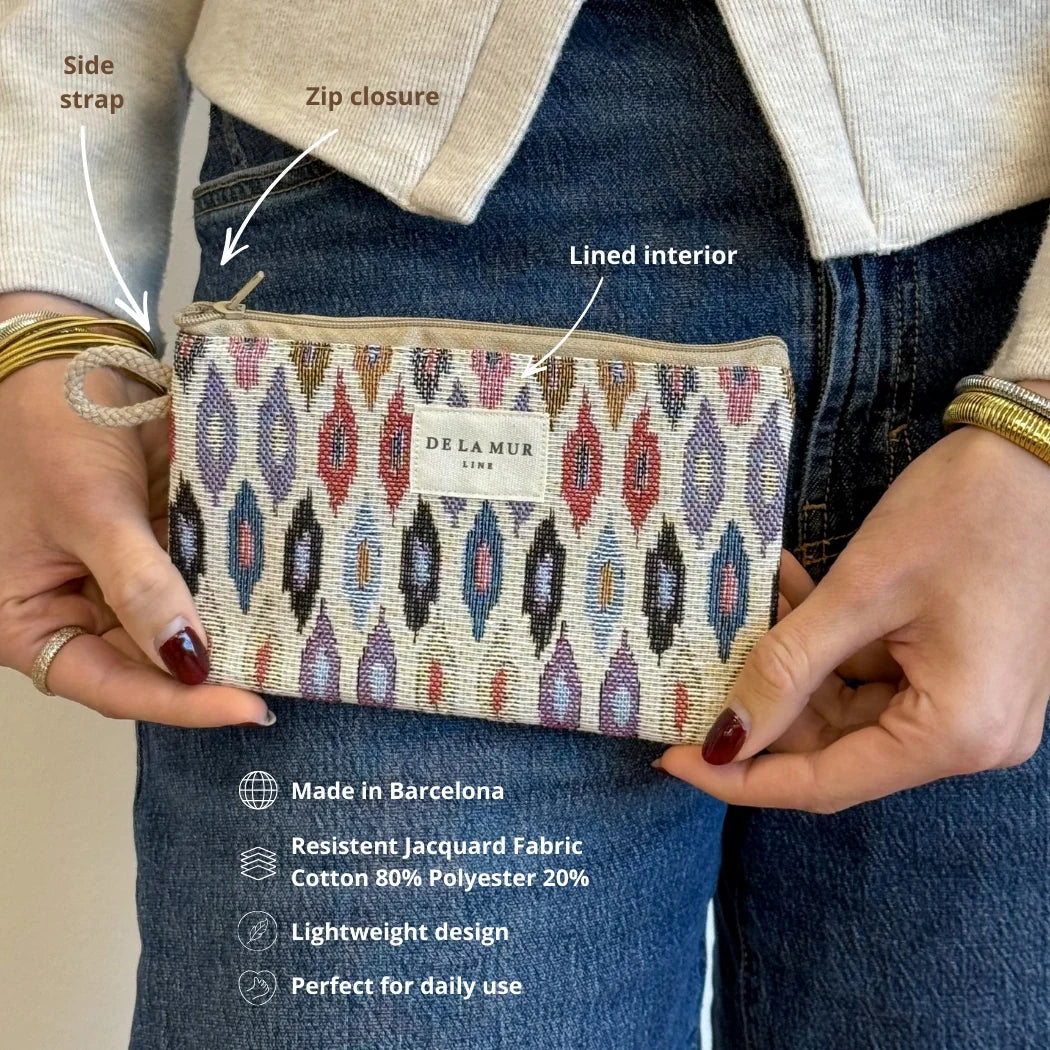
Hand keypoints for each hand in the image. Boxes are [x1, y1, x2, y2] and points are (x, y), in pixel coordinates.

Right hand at [0, 297, 271, 726]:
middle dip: (214, 669)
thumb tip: (189, 658)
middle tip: (284, 674)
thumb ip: (139, 585)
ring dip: (231, 629)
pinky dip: (232, 583)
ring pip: (182, 624)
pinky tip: (279, 589)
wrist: (66, 356)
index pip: (112, 686)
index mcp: (30, 621)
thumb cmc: (48, 429)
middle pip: (151, 664)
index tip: (247, 707)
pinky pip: (198, 578)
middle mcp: (75, 610)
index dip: (180, 702)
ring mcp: (119, 580)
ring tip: (294, 642)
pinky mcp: (155, 548)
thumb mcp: (90, 510)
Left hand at [656, 406, 1049, 810]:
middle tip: (702, 664)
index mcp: (956, 733)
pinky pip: (873, 675)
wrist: (1039, 454)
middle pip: (835, 745)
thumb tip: (724, 736)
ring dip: (792, 662)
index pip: (826, 783)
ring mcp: (967, 704)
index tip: (675, 757)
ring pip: (846, 708)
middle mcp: (970, 737)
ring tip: (754, 603)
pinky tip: (791, 592)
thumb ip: (787, 670)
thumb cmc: (965, 514)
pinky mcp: (958, 671)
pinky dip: (827, 642)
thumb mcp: (861, 591)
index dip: (741, 776)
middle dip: (766, 701)